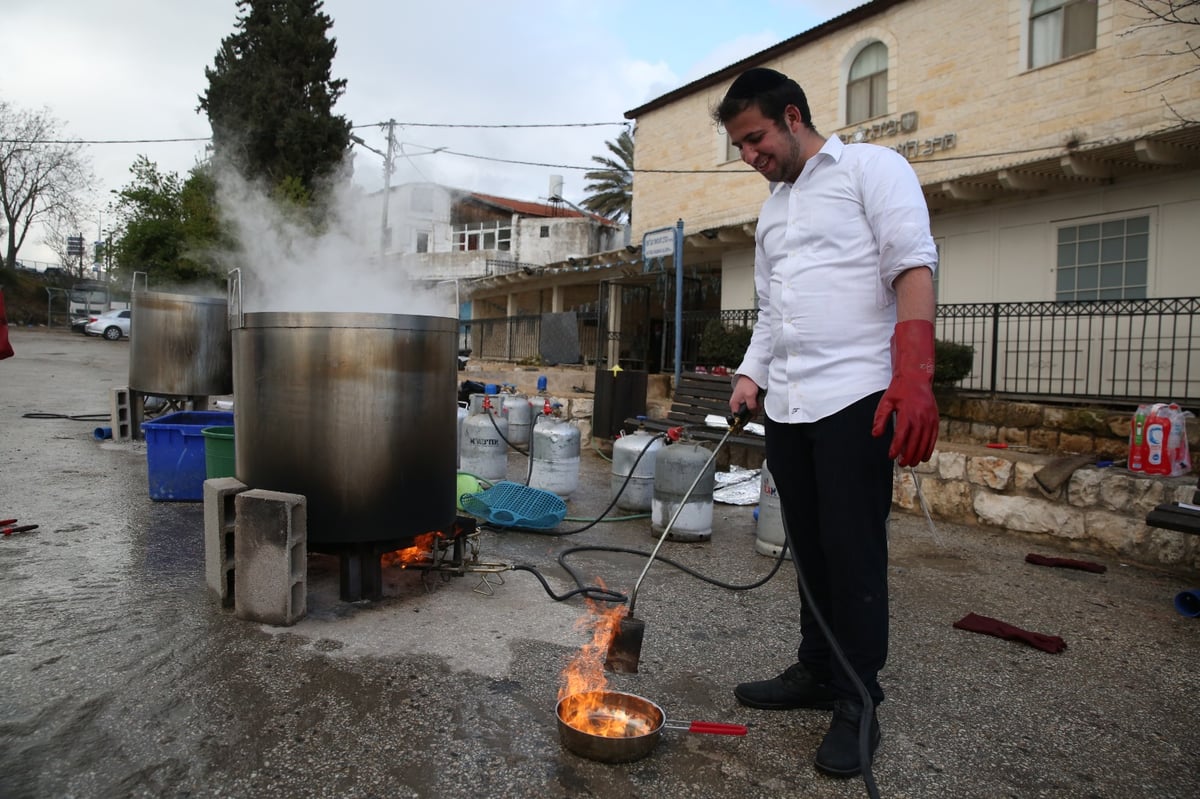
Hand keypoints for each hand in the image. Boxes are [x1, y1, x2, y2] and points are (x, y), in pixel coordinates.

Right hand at [729, 375, 761, 416]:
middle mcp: (736, 404)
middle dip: (752, 412)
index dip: (744, 419)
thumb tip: (753, 414)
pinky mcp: (746, 399)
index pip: (737, 417)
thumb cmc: (747, 383)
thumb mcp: (750, 396)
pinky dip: (755, 405)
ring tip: (757, 403)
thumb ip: (751, 407)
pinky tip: (757, 401)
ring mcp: (741, 401)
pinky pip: (751, 406)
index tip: (751, 417)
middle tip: (756, 408)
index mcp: (734, 404)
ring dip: (755, 409)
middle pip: (744, 414)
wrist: (750, 375)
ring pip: (749, 410)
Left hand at [871, 320, 937, 465]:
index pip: (901, 436)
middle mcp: (920, 417)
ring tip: (912, 463)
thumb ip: (880, 419)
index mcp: (907, 413)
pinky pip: (933, 437)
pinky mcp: (935, 419)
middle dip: (908, 456)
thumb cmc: (899, 391)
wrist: (916, 378)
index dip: (896, 448)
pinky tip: (924, 456)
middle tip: (902, 464)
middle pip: (915, 442)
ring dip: (919, 455)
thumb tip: (876, 435)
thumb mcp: (886, 402)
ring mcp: (929, 419)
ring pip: (925, 442)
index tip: (891, 456)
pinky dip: (929, 448)